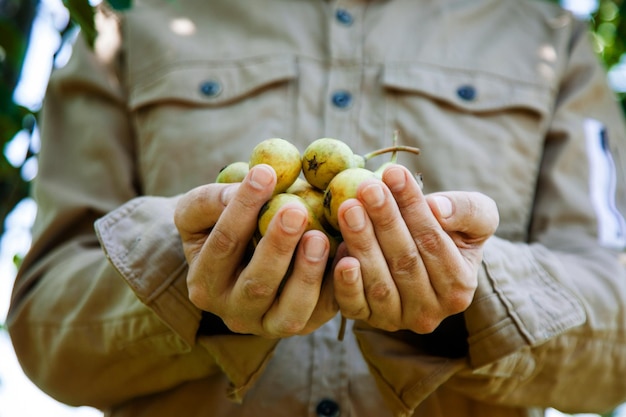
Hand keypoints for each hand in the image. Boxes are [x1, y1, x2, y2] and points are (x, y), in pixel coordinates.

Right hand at [174, 164, 337, 337]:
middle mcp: (234, 311)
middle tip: (296, 210)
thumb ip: (215, 198)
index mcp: (204, 282)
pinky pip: (323, 312)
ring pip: (290, 311)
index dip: (242, 209)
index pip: (223, 244)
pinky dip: (337, 287)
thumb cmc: (220, 223)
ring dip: (307, 274)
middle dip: (277, 247)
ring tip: (319, 237)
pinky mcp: (303, 323)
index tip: (265, 173)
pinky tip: (347, 255)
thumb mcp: (203, 209)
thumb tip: (252, 183)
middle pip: (256, 284)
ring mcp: (269, 324)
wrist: (242, 259)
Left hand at [332, 164, 498, 333]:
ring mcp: (397, 320)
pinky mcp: (367, 320)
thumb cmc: (450, 232)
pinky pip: (355, 305)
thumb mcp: (474, 216)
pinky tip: (340, 254)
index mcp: (459, 288)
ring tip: (349, 207)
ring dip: (362, 243)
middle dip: (384, 221)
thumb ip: (466, 210)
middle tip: (367, 188)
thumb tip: (437, 209)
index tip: (394, 174)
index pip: (434, 242)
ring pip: (379, 282)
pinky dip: (346, 283)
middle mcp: (430, 312)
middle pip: (405, 262)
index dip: (413, 207)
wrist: (423, 258)